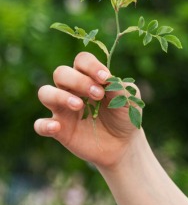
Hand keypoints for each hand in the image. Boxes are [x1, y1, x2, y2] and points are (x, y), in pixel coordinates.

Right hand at [34, 51, 142, 169]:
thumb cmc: (125, 116)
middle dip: (78, 80)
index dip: (91, 66)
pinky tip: (57, 126)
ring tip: (79, 105)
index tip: (105, 78)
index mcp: (90, 78)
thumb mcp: (130, 100)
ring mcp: (63, 109)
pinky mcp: (59, 129)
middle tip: (98, 94)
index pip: (82, 61)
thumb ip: (120, 87)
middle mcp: (72, 90)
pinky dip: (44, 124)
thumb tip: (108, 80)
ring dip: (59, 96)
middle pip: (61, 73)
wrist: (124, 144)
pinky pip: (40, 124)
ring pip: (45, 92)